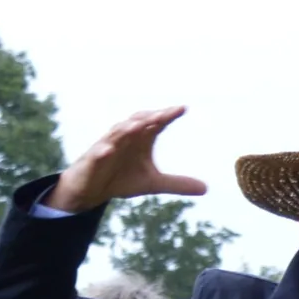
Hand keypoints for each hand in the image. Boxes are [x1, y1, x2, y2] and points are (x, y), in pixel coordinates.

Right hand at [56, 107, 204, 210]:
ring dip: (127, 128)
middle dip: (150, 117)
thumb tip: (206, 188)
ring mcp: (107, 146)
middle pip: (138, 122)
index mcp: (140, 139)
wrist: (92, 190)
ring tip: (138, 125)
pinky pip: (97, 153)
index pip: (156, 123)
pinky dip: (102, 150)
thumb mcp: (152, 183)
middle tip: (164, 113)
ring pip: (117, 133)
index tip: (183, 109)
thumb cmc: (121, 178)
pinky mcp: (92, 159)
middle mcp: (124, 137)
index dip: (168, 115)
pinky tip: (108, 150)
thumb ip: (177, 183)